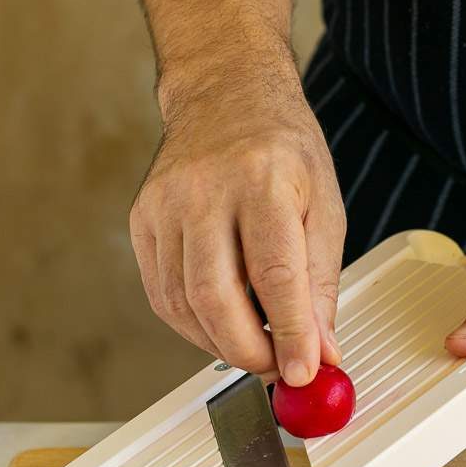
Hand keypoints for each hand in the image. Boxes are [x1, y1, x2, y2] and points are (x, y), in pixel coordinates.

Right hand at [130, 56, 345, 385]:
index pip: (274, 274)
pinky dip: (193, 327)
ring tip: (256, 347)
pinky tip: (220, 327)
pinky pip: (162, 295)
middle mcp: (206, 190)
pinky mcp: (142, 220)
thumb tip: (320, 350)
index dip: (289, 333)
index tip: (303, 370)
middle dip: (250, 351)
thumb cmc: (282, 150)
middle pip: (216, 297)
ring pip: (183, 304)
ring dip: (222, 345)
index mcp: (263, 180)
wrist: (227, 96)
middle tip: (278, 367)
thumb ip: (320, 285)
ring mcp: (165, 205)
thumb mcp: (323, 209)